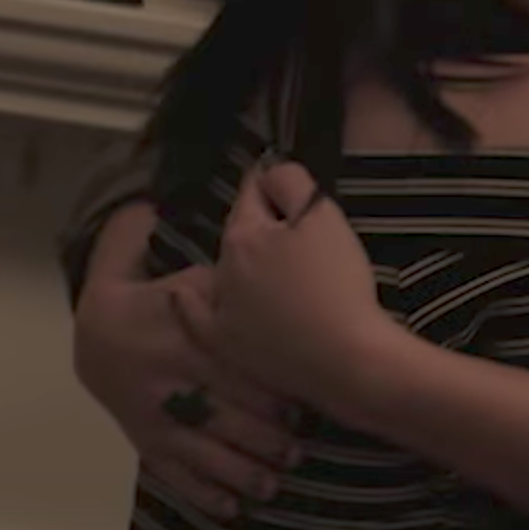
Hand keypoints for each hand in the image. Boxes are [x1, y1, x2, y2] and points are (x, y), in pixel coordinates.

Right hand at [72, 204, 299, 515]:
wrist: (93, 331)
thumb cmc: (156, 300)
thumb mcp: (188, 276)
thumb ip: (226, 274)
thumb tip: (270, 240)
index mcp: (183, 340)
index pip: (233, 370)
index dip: (270, 392)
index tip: (303, 402)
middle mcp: (168, 383)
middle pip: (223, 417)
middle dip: (264, 438)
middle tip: (299, 447)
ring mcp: (154, 416)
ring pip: (201, 452)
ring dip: (242, 470)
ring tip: (277, 478)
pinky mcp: (144, 440)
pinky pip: (173, 473)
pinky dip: (204, 492)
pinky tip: (234, 505)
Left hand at [170, 162, 394, 411]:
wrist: (346, 358)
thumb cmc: (337, 282)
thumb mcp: (322, 216)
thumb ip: (290, 182)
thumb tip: (269, 171)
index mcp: (244, 235)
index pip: (252, 192)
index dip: (273, 184)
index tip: (283, 180)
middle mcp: (222, 269)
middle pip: (240, 232)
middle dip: (261, 225)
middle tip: (295, 231)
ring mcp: (221, 310)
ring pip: (225, 270)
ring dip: (240, 260)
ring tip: (272, 266)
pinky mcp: (227, 345)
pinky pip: (198, 317)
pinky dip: (190, 303)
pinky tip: (181, 294)